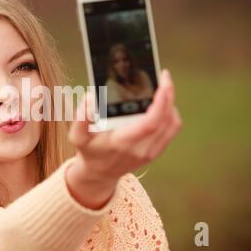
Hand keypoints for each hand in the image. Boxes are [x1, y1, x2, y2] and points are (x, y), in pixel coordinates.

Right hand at [68, 69, 181, 185]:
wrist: (99, 173)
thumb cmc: (89, 150)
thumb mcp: (78, 136)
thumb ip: (81, 118)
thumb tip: (90, 98)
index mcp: (123, 143)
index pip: (151, 123)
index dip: (161, 102)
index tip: (163, 83)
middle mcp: (141, 149)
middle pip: (166, 121)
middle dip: (169, 96)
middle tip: (164, 77)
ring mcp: (150, 152)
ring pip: (172, 124)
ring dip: (171, 103)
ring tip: (162, 87)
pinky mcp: (155, 151)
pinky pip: (171, 130)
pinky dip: (171, 114)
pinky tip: (163, 103)